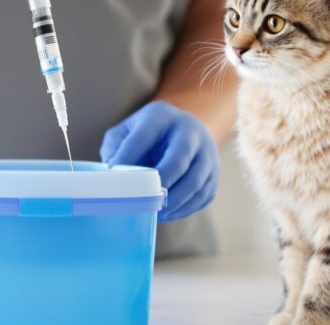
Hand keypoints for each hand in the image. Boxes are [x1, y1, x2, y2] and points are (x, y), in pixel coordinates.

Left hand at [100, 102, 218, 222]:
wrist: (185, 132)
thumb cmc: (148, 136)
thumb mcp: (128, 131)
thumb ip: (116, 147)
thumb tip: (115, 172)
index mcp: (162, 116)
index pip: (145, 136)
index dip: (129, 157)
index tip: (116, 177)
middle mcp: (190, 131)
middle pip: (179, 159)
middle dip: (161, 182)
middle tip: (144, 200)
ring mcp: (207, 153)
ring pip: (195, 182)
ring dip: (173, 202)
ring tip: (154, 212)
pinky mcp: (214, 174)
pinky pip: (202, 196)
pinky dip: (184, 209)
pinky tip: (168, 213)